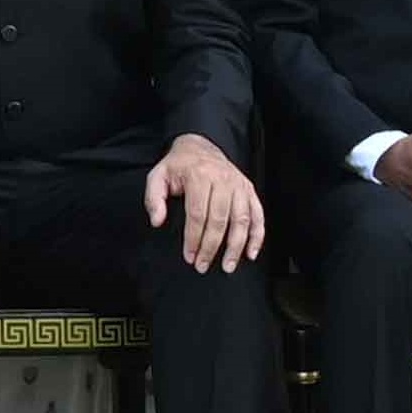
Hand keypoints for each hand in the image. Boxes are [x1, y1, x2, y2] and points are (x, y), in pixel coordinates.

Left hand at [147, 136, 267, 273]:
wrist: (200, 146)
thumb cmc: (179, 166)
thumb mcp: (158, 176)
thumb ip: (153, 198)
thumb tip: (157, 221)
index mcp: (199, 176)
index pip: (198, 214)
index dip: (193, 238)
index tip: (189, 256)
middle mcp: (223, 179)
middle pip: (220, 220)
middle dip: (211, 247)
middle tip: (203, 266)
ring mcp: (239, 185)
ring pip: (241, 220)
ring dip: (236, 246)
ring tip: (227, 266)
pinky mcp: (249, 190)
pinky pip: (257, 214)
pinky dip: (257, 236)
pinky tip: (251, 253)